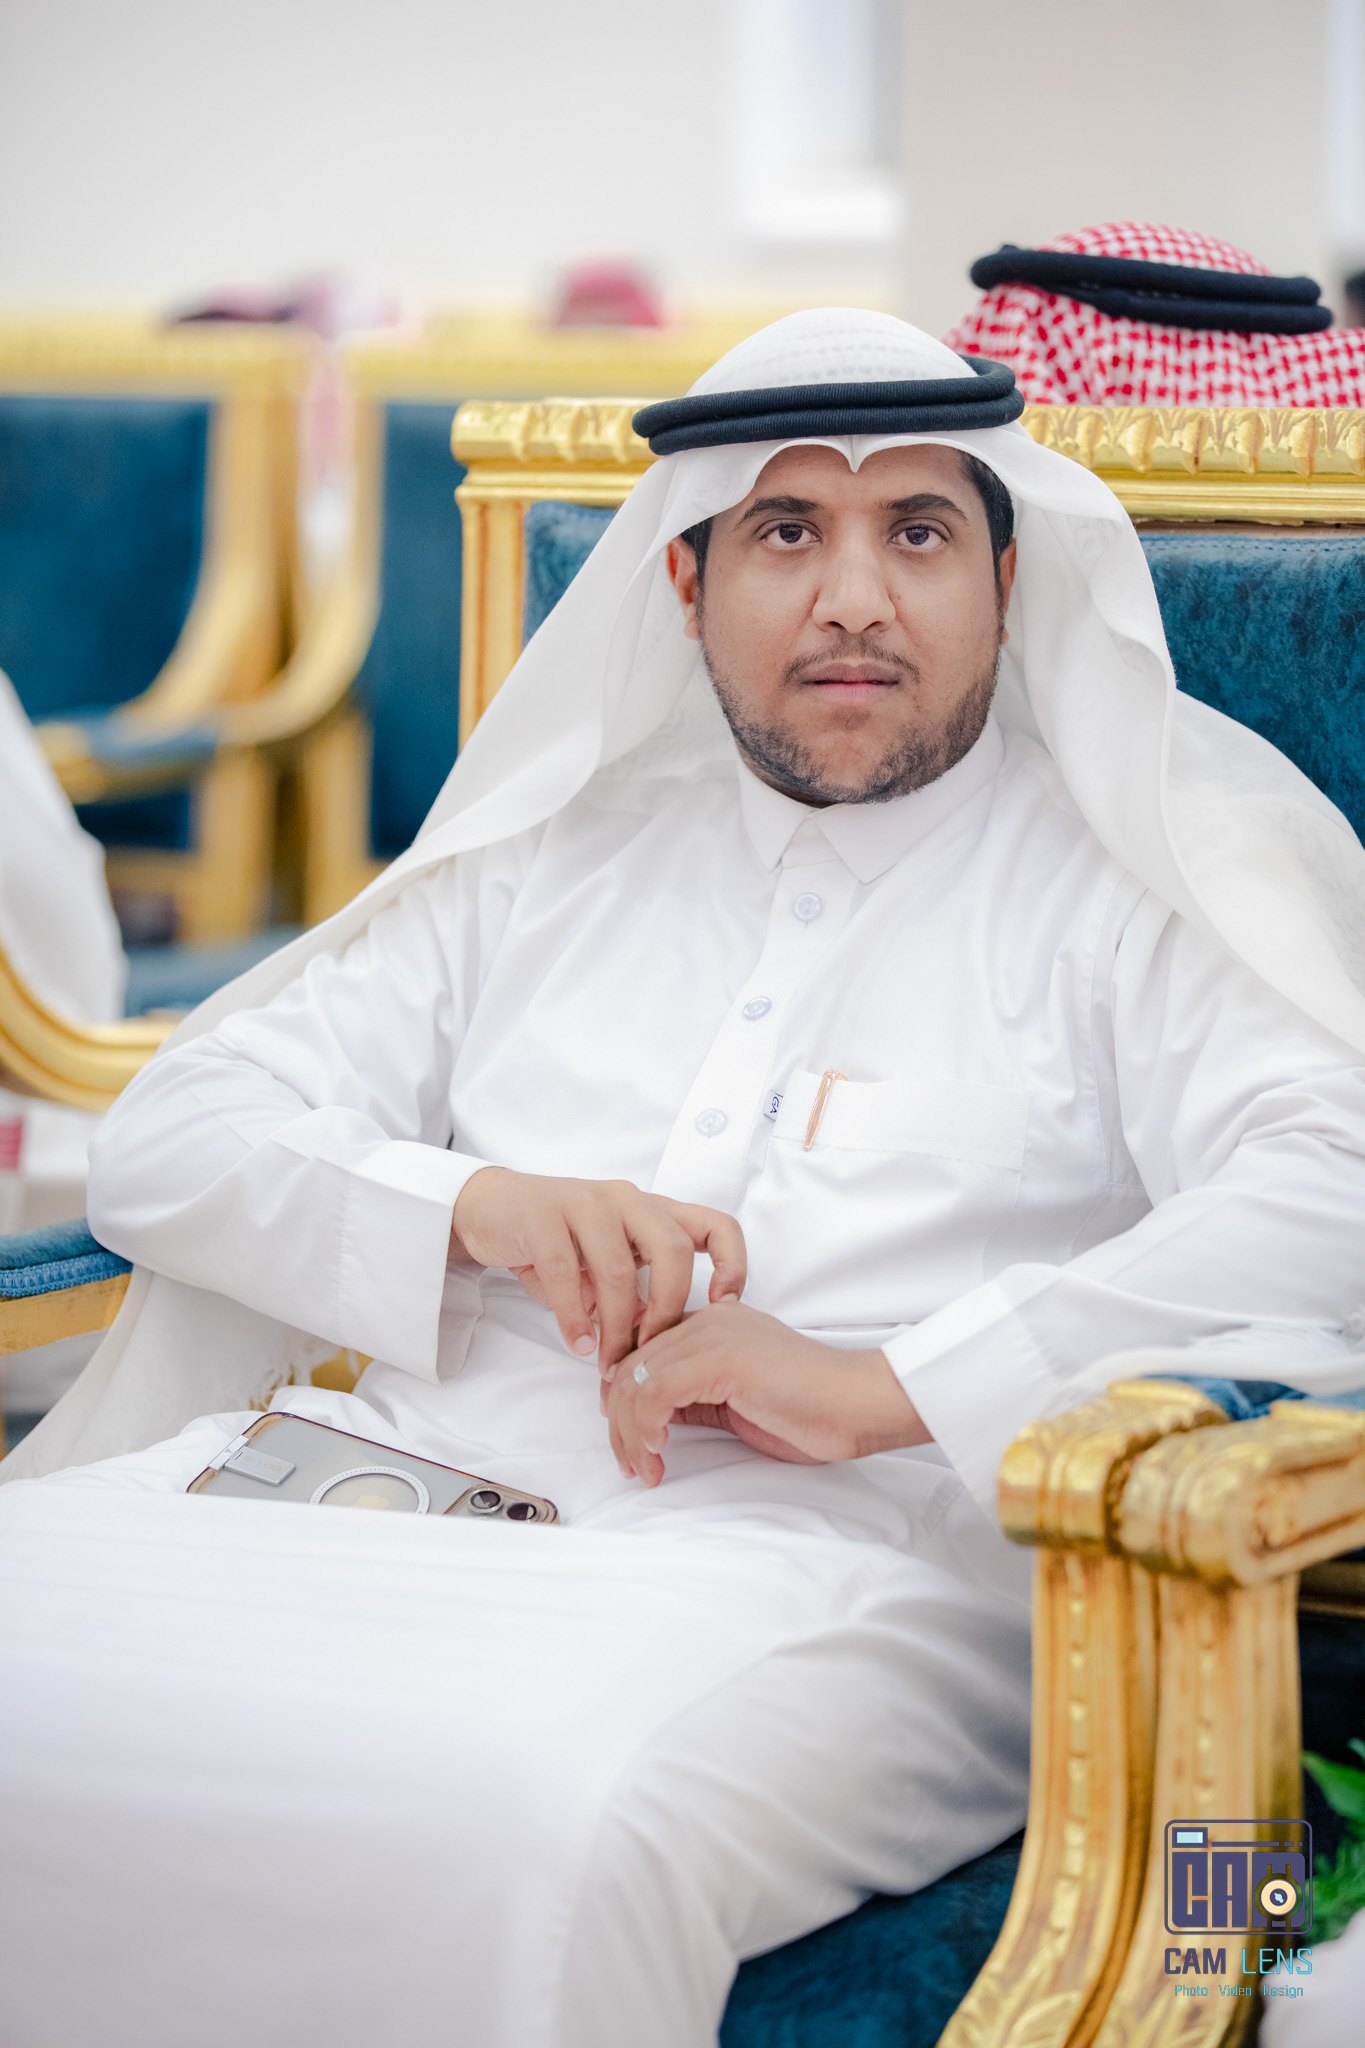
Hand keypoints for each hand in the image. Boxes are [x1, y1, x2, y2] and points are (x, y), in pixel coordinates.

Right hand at [451, 1167, 745, 1367]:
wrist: (491, 1208)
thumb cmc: (559, 1241)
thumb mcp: (607, 1264)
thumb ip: (637, 1296)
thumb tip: (659, 1345)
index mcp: (653, 1210)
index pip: (716, 1224)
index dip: (733, 1264)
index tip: (725, 1307)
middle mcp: (627, 1200)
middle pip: (672, 1251)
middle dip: (667, 1310)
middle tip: (651, 1352)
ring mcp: (585, 1204)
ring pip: (618, 1270)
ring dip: (615, 1327)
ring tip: (607, 1364)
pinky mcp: (543, 1217)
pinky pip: (565, 1273)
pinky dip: (574, 1318)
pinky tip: (578, 1344)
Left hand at [604, 1299, 929, 1486]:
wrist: (858, 1404)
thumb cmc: (810, 1409)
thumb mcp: (735, 1401)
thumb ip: (694, 1397)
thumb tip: (651, 1417)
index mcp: (712, 1322)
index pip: (641, 1353)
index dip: (622, 1398)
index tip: (628, 1439)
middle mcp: (707, 1319)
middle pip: (629, 1366)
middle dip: (620, 1423)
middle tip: (631, 1463)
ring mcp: (713, 1335)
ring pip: (635, 1380)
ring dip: (630, 1433)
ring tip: (645, 1467)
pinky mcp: (721, 1358)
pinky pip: (656, 1391)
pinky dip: (647, 1426)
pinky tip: (660, 1450)